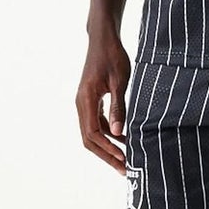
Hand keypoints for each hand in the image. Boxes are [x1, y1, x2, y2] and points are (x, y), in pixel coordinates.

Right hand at [76, 34, 131, 172]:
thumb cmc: (113, 56)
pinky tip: (124, 139)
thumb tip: (118, 132)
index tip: (123, 159)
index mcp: (86, 99)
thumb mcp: (120, 81)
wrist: (103, 39)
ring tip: (126, 159)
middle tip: (125, 169)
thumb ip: (119, 106)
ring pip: (92, 133)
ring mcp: (84, 103)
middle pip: (90, 139)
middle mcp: (81, 104)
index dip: (108, 149)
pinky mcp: (91, 101)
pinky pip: (96, 124)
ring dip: (108, 147)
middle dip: (107, 155)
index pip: (93, 133)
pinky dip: (109, 134)